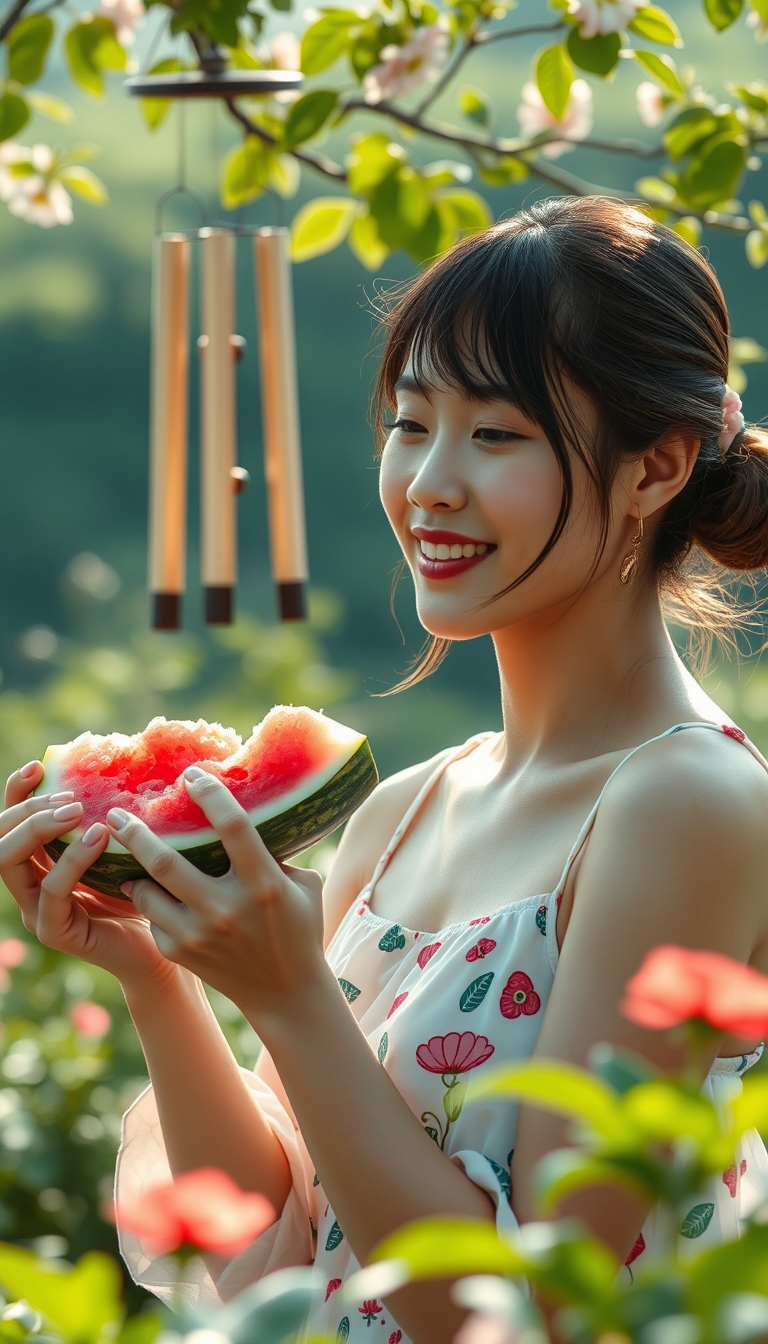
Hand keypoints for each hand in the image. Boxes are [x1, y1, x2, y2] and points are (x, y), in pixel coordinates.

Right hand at [0, 761, 179, 992]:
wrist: (162, 948)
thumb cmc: (143, 894)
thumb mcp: (119, 850)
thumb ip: (104, 820)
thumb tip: (116, 767)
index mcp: (38, 865)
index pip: (9, 824)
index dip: (16, 793)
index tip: (38, 766)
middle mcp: (29, 888)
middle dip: (26, 809)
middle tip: (68, 797)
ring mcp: (37, 912)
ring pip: (11, 863)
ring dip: (39, 829)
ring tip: (77, 810)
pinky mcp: (55, 931)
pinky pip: (51, 891)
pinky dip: (71, 860)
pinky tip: (97, 838)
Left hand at [106, 767, 327, 1021]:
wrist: (286, 993)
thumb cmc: (298, 928)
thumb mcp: (303, 885)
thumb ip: (277, 852)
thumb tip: (248, 808)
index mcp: (264, 884)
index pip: (233, 827)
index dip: (209, 794)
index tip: (191, 774)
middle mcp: (227, 909)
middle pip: (168, 861)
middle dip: (135, 831)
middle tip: (116, 811)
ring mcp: (200, 934)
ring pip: (149, 890)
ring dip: (132, 864)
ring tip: (117, 843)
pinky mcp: (181, 952)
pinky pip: (153, 916)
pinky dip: (147, 897)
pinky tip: (142, 885)